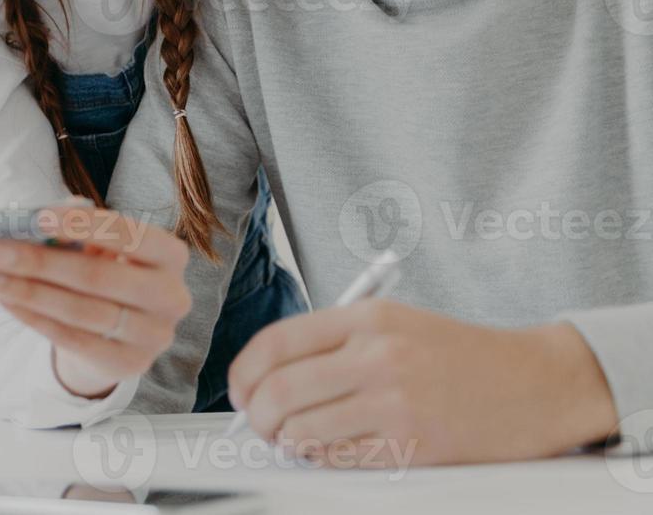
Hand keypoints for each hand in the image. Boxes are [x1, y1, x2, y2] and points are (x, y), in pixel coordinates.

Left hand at [0, 207, 190, 398]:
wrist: (122, 334)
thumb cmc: (109, 275)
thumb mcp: (102, 249)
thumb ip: (77, 233)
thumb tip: (29, 222)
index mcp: (171, 256)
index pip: (129, 235)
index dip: (81, 224)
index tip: (36, 217)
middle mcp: (172, 296)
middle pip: (98, 277)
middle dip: (42, 262)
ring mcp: (154, 336)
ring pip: (81, 311)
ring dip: (29, 292)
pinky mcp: (128, 364)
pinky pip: (73, 340)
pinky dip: (34, 318)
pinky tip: (8, 301)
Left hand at [227, 300, 617, 465]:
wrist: (537, 383)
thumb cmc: (459, 355)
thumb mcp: (394, 323)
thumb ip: (333, 344)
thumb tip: (268, 377)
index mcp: (366, 318)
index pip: (276, 343)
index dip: (244, 373)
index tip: (240, 390)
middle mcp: (377, 355)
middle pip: (280, 391)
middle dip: (256, 415)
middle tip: (259, 424)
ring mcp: (396, 402)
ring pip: (303, 431)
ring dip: (286, 442)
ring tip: (294, 439)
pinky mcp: (414, 445)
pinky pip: (340, 459)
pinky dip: (321, 459)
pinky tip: (329, 451)